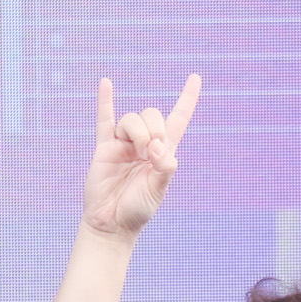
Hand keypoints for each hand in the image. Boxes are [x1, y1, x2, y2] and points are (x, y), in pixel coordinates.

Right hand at [79, 72, 200, 241]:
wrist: (112, 223)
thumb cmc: (138, 210)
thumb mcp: (159, 190)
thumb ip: (163, 167)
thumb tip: (155, 145)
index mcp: (163, 151)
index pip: (178, 118)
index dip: (187, 99)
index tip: (195, 78)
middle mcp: (144, 143)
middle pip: (152, 115)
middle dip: (154, 130)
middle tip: (150, 155)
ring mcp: (123, 144)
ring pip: (132, 119)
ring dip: (138, 133)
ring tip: (136, 154)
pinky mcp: (104, 148)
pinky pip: (104, 119)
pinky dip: (105, 100)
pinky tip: (106, 82)